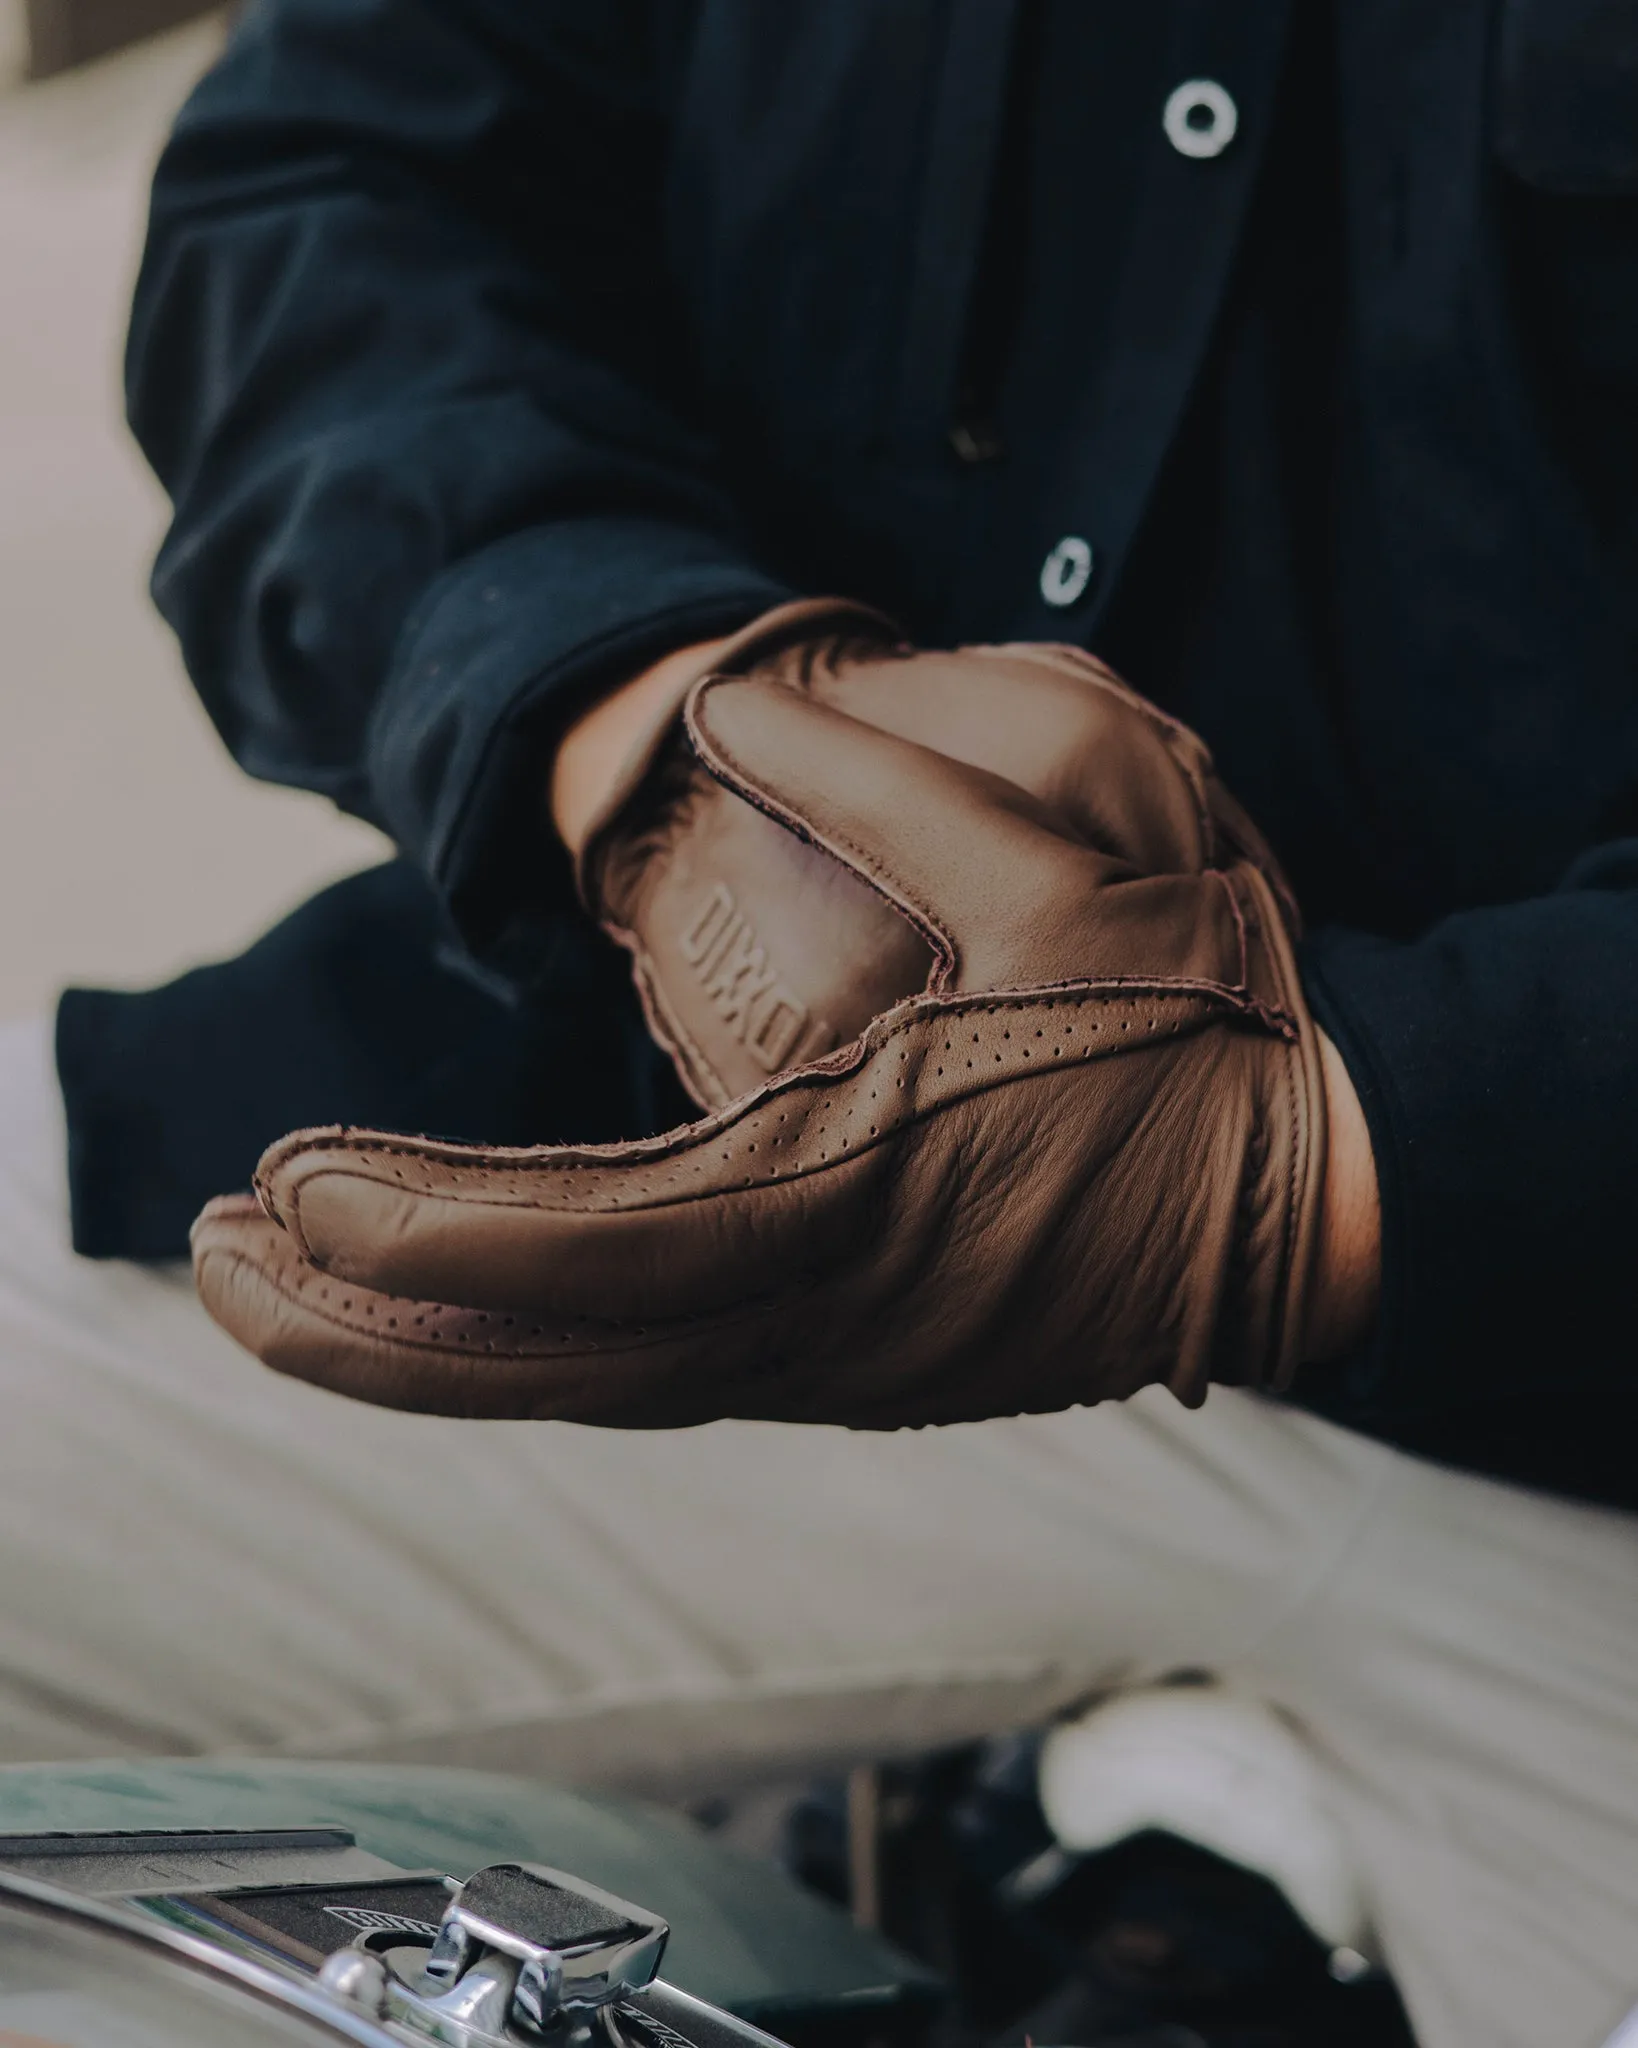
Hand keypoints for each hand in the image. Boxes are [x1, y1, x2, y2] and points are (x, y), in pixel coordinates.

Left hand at [193, 651, 1359, 1423]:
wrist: (1314, 1188)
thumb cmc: (1206, 1023)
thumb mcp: (1071, 854)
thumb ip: (884, 772)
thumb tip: (728, 708)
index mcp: (862, 1198)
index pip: (590, 1254)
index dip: (422, 1233)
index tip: (288, 1185)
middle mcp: (828, 1314)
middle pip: (549, 1363)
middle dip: (365, 1326)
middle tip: (216, 1259)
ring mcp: (840, 1354)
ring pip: (590, 1385)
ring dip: (429, 1348)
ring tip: (292, 1281)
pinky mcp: (855, 1352)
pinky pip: (657, 1369)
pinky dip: (532, 1346)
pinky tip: (458, 1295)